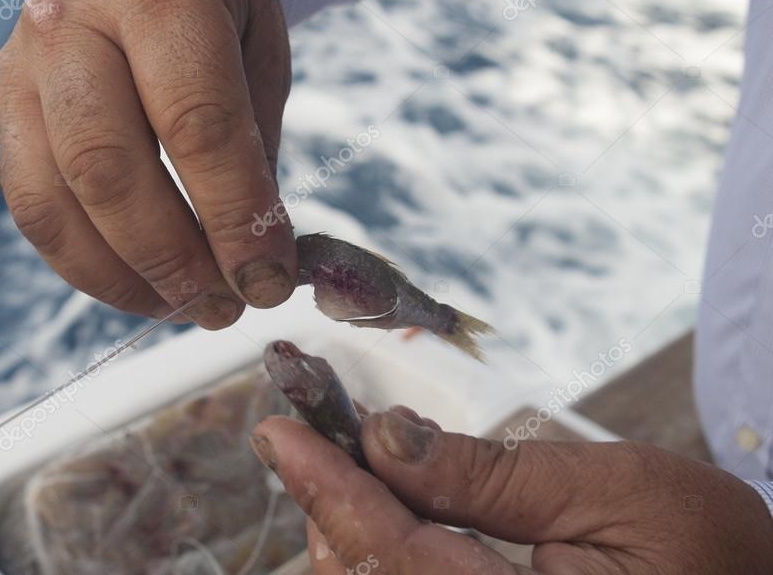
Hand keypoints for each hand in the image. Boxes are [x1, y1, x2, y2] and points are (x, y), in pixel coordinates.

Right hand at [0, 0, 293, 328]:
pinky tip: (135, 284)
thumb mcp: (262, 56)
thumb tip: (252, 264)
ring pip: (56, 200)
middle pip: (111, 170)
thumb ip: (252, 154)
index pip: (198, 125)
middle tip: (224, 309)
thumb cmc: (220, 3)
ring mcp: (22, 61)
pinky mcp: (1, 102)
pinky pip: (31, 206)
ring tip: (183, 308)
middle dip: (174, 260)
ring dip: (124, 278)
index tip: (268, 283)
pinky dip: (84, 263)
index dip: (236, 219)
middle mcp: (72, 19)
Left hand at [251, 408, 772, 573]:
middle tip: (314, 431)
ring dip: (346, 525)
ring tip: (344, 459)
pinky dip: (376, 548)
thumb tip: (386, 439)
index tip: (279, 431)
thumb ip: (490, 475)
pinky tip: (382, 504)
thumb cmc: (709, 551)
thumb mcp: (612, 492)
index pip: (392, 557)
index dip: (328, 488)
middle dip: (328, 504)